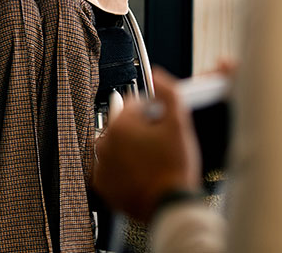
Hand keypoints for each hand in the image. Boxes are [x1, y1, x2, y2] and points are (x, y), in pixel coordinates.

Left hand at [90, 68, 201, 220]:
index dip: (153, 113)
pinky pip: (111, 168)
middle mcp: (105, 142)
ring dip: (130, 150)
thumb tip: (157, 75)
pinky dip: (122, 170)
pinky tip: (140, 175)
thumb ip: (169, 94)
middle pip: (125, 125)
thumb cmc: (174, 170)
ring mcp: (101, 164)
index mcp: (121, 125)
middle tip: (159, 148)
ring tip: (151, 163)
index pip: (135, 105)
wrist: (169, 206)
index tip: (162, 126)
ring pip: (117, 146)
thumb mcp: (179, 126)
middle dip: (140, 132)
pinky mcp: (102, 183)